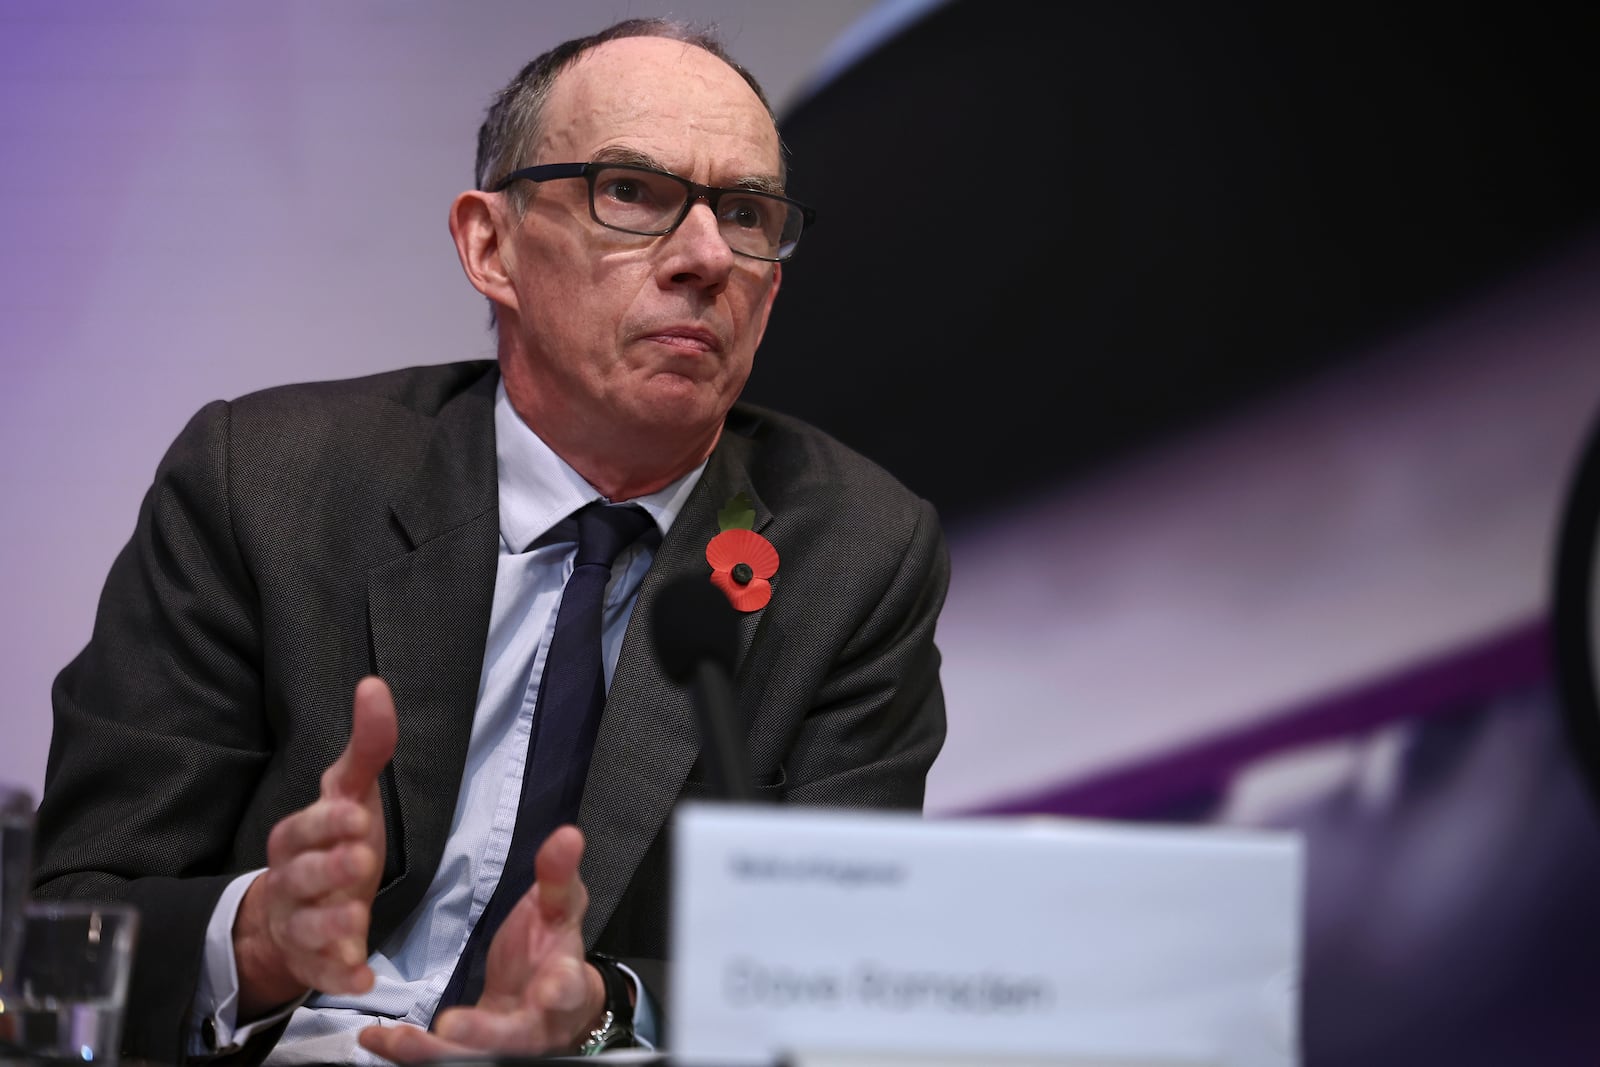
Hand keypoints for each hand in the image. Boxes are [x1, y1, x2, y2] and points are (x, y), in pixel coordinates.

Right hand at [233, 677, 396, 1017]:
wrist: (298, 911)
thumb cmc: (333, 841)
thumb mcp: (351, 793)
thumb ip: (367, 746)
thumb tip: (374, 684)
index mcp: (296, 837)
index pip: (304, 827)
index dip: (326, 823)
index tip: (354, 814)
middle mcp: (292, 881)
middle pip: (302, 876)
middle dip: (328, 869)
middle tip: (359, 861)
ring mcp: (300, 925)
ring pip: (309, 927)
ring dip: (332, 924)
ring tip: (356, 920)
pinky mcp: (315, 963)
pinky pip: (324, 974)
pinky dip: (342, 977)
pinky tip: (364, 979)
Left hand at [357, 825, 607, 1061]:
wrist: (552, 996)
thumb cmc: (554, 947)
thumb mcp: (561, 908)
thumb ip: (558, 877)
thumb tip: (567, 834)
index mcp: (565, 985)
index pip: (568, 989)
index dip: (561, 990)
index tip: (549, 988)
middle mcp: (536, 1024)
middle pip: (513, 1037)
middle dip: (483, 1034)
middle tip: (451, 1025)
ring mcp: (500, 1044)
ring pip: (468, 1056)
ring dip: (432, 1050)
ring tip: (396, 1038)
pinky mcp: (469, 1051)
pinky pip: (436, 1055)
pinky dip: (403, 1051)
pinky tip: (373, 1038)